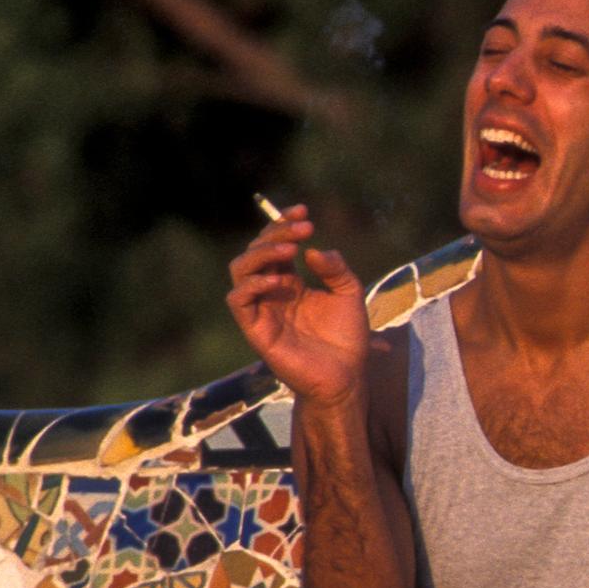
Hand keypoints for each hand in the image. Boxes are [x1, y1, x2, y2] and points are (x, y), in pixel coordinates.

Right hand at [226, 207, 371, 405]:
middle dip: (275, 234)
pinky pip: (238, 300)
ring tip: (290, 252)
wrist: (346, 376)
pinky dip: (253, 285)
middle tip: (302, 228)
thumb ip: (336, 269)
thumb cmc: (348, 338)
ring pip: (239, 270)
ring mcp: (261, 309)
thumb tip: (314, 250)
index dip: (284, 224)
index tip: (303, 211)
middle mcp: (271, 292)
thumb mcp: (350, 294)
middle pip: (256, 251)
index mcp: (290, 282)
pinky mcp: (255, 329)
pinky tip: (280, 281)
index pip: (275, 245)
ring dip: (261, 254)